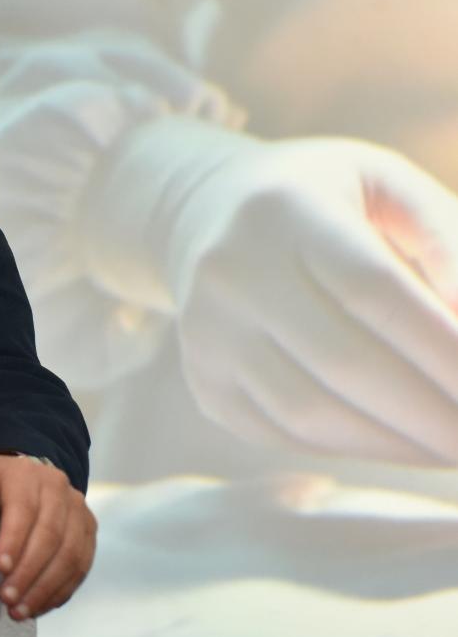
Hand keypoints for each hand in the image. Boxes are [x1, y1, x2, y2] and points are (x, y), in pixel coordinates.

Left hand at [0, 454, 95, 619]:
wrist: (30, 481)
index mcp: (28, 474)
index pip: (24, 509)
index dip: (13, 540)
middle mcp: (59, 489)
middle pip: (50, 536)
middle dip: (28, 572)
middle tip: (7, 597)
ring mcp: (79, 511)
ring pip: (69, 556)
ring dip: (44, 588)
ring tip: (20, 610)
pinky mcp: (89, 533)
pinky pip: (80, 568)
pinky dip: (59, 591)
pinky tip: (38, 606)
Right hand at [169, 138, 457, 463]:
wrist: (205, 213)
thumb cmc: (326, 200)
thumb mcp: (390, 187)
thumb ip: (445, 240)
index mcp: (283, 209)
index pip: (372, 290)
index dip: (445, 349)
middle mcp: (229, 271)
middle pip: (343, 361)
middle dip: (432, 412)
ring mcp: (207, 331)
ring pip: (310, 411)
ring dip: (399, 444)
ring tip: (451, 446)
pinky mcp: (203, 379)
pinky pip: (283, 432)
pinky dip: (355, 449)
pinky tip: (401, 442)